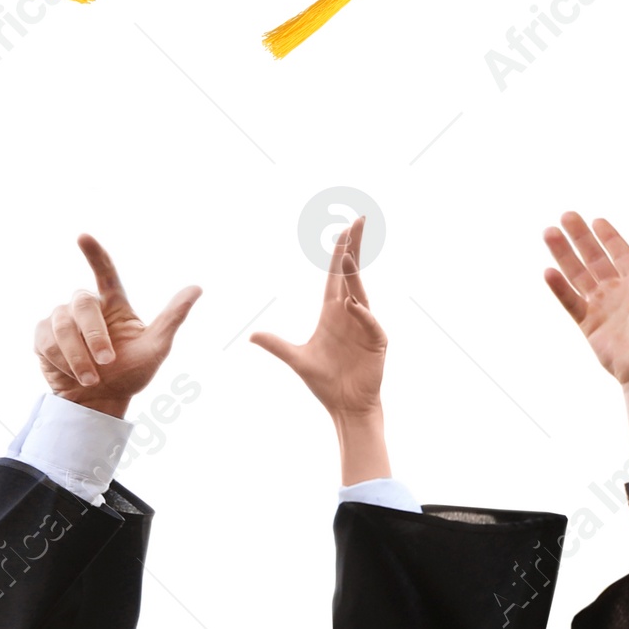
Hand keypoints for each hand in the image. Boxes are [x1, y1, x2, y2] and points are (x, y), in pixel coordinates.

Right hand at [34, 235, 200, 419]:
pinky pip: (46, 341)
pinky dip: (61, 361)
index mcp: (114, 303)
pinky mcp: (43, 337)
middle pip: (83, 304)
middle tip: (106, 363)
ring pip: (61, 324)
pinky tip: (70, 374)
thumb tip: (197, 287)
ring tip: (91, 379)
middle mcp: (87, 306)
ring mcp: (62, 320)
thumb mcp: (156, 348)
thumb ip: (172, 317)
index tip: (82, 237)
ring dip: (77, 356)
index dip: (94, 254)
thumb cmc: (130, 374)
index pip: (105, 272)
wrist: (100, 404)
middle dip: (94, 336)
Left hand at [251, 216, 390, 483]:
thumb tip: (252, 335)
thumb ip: (276, 346)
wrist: (345, 406)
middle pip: (352, 274)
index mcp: (333, 312)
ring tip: (348, 254)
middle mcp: (351, 313)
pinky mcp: (376, 343)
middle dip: (354, 247)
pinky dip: (363, 314)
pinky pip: (370, 323)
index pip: (336, 275)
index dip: (340, 252)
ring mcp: (365, 326)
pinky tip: (353, 305)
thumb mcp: (296, 360)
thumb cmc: (325, 382)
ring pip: (361, 293)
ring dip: (354, 275)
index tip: (344, 229)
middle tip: (358, 221)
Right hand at [542, 213, 628, 448]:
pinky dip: (559, 288)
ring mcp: (602, 307)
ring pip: (578, 274)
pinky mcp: (588, 324)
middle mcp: (618, 292)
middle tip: (566, 215)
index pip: (620, 253)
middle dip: (580, 237)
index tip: (595, 219)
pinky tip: (548, 271)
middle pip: (594, 259)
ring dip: (563, 254)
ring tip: (549, 232)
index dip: (608, 237)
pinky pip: (570, 301)